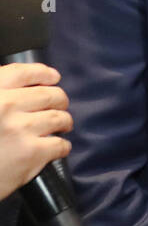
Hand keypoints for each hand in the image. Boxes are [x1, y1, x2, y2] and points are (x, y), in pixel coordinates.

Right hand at [0, 63, 71, 199]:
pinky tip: (56, 148)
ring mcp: (20, 129)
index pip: (23, 72)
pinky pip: (60, 144)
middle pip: (49, 95)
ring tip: (62, 126)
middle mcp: (5, 106)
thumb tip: (27, 86)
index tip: (53, 78)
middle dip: (59, 100)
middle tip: (60, 106)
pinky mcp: (31, 152)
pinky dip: (62, 146)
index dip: (43, 73)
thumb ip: (0, 95)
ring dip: (64, 122)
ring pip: (59, 118)